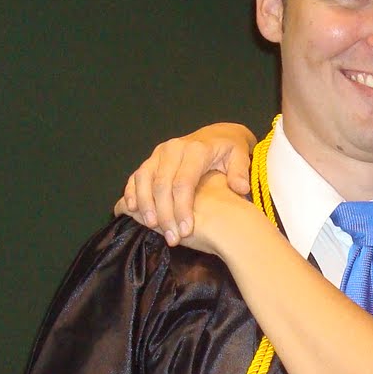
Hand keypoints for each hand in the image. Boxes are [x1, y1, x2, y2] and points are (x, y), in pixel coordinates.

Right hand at [113, 123, 255, 244]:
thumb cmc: (229, 151)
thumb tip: (239, 187)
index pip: (183, 183)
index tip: (186, 231)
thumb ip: (240, 172)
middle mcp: (174, 149)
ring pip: (144, 179)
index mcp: (195, 150)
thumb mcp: (240, 156)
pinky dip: (131, 191)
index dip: (182, 208)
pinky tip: (132, 210)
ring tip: (152, 226)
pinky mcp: (151, 158)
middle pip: (162, 184)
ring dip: (145, 204)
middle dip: (165, 213)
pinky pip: (136, 175)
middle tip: (172, 238)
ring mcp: (160, 153)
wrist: (217, 135)